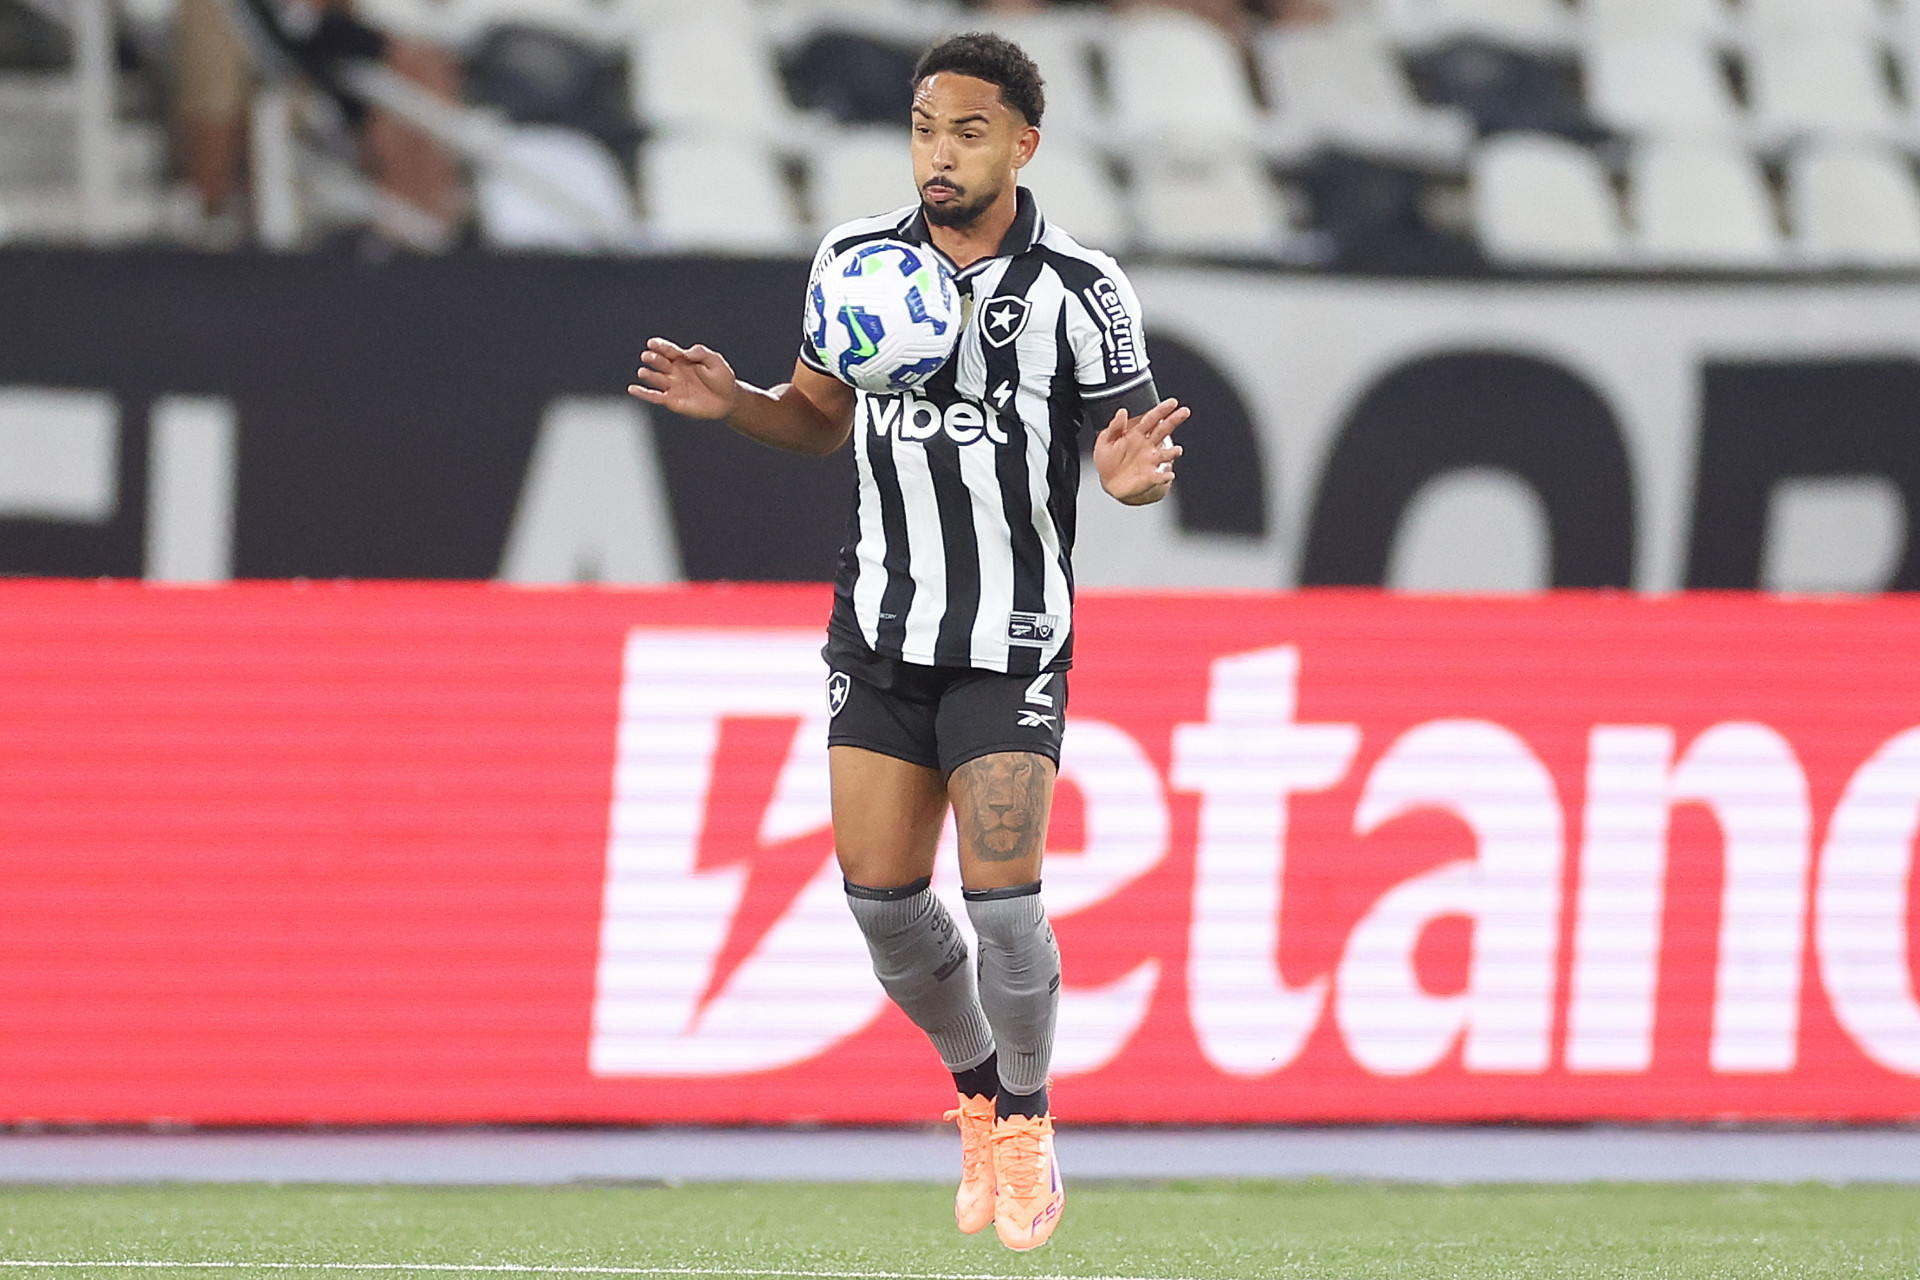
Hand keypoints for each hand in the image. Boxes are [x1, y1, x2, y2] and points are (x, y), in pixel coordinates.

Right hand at [627, 338, 741, 420]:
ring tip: (643, 372)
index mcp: (682, 358)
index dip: (659, 346)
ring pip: (656, 378)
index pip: (668, 350)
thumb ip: (701, 354)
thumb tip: (686, 352)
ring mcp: (672, 386)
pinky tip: (632, 389)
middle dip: (653, 359)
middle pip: (659, 362)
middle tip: (648, 357)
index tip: (652, 343)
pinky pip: (655, 397)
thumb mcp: (715, 361)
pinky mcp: (672, 401)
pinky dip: (643, 393)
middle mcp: (674, 371)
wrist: (728, 399)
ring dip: (648, 375)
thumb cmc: (722, 378)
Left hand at [1094, 397, 1187, 505]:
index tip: (1172, 403)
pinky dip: (1164, 476)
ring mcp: (1151, 461)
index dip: (1161, 410)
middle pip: (1163, 431)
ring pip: (1165, 454)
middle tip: (1184, 412)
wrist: (1108, 483)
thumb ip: (1114, 427)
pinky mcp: (1150, 477)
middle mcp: (1147, 446)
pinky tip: (1168, 475)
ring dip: (1172, 452)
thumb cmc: (1108, 460)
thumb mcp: (1105, 441)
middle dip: (1174, 420)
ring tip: (1177, 450)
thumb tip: (1122, 411)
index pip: (1151, 419)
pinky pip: (1159, 477)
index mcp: (1136, 434)